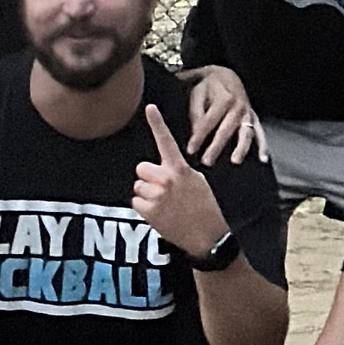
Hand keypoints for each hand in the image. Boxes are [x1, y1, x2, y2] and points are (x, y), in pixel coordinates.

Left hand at [133, 104, 229, 259]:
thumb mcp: (198, 182)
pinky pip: (136, 202)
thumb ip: (179, 171)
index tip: (150, 108)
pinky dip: (145, 208)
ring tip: (165, 205)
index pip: (166, 141)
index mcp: (180, 169)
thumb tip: (164, 167)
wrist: (207, 237)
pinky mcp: (148, 211)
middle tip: (163, 190)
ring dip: (147, 194)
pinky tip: (160, 214)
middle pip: (141, 168)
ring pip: (138, 186)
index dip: (157, 123)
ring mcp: (156, 195)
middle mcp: (166, 179)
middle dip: (148, 177)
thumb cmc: (205, 209)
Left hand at [183, 64, 265, 167]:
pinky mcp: (254, 118)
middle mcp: (238, 106)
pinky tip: (263, 159)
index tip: (191, 150)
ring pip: (246, 132)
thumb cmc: (208, 86)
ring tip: (235, 160)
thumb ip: (196, 112)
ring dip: (241, 147)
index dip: (199, 135)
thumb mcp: (197, 92)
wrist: (226, 75)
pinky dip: (263, 146)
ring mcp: (248, 113)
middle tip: (207, 161)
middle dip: (217, 146)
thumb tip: (194, 133)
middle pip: (227, 129)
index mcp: (224, 97)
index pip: (209, 120)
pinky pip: (260, 133)